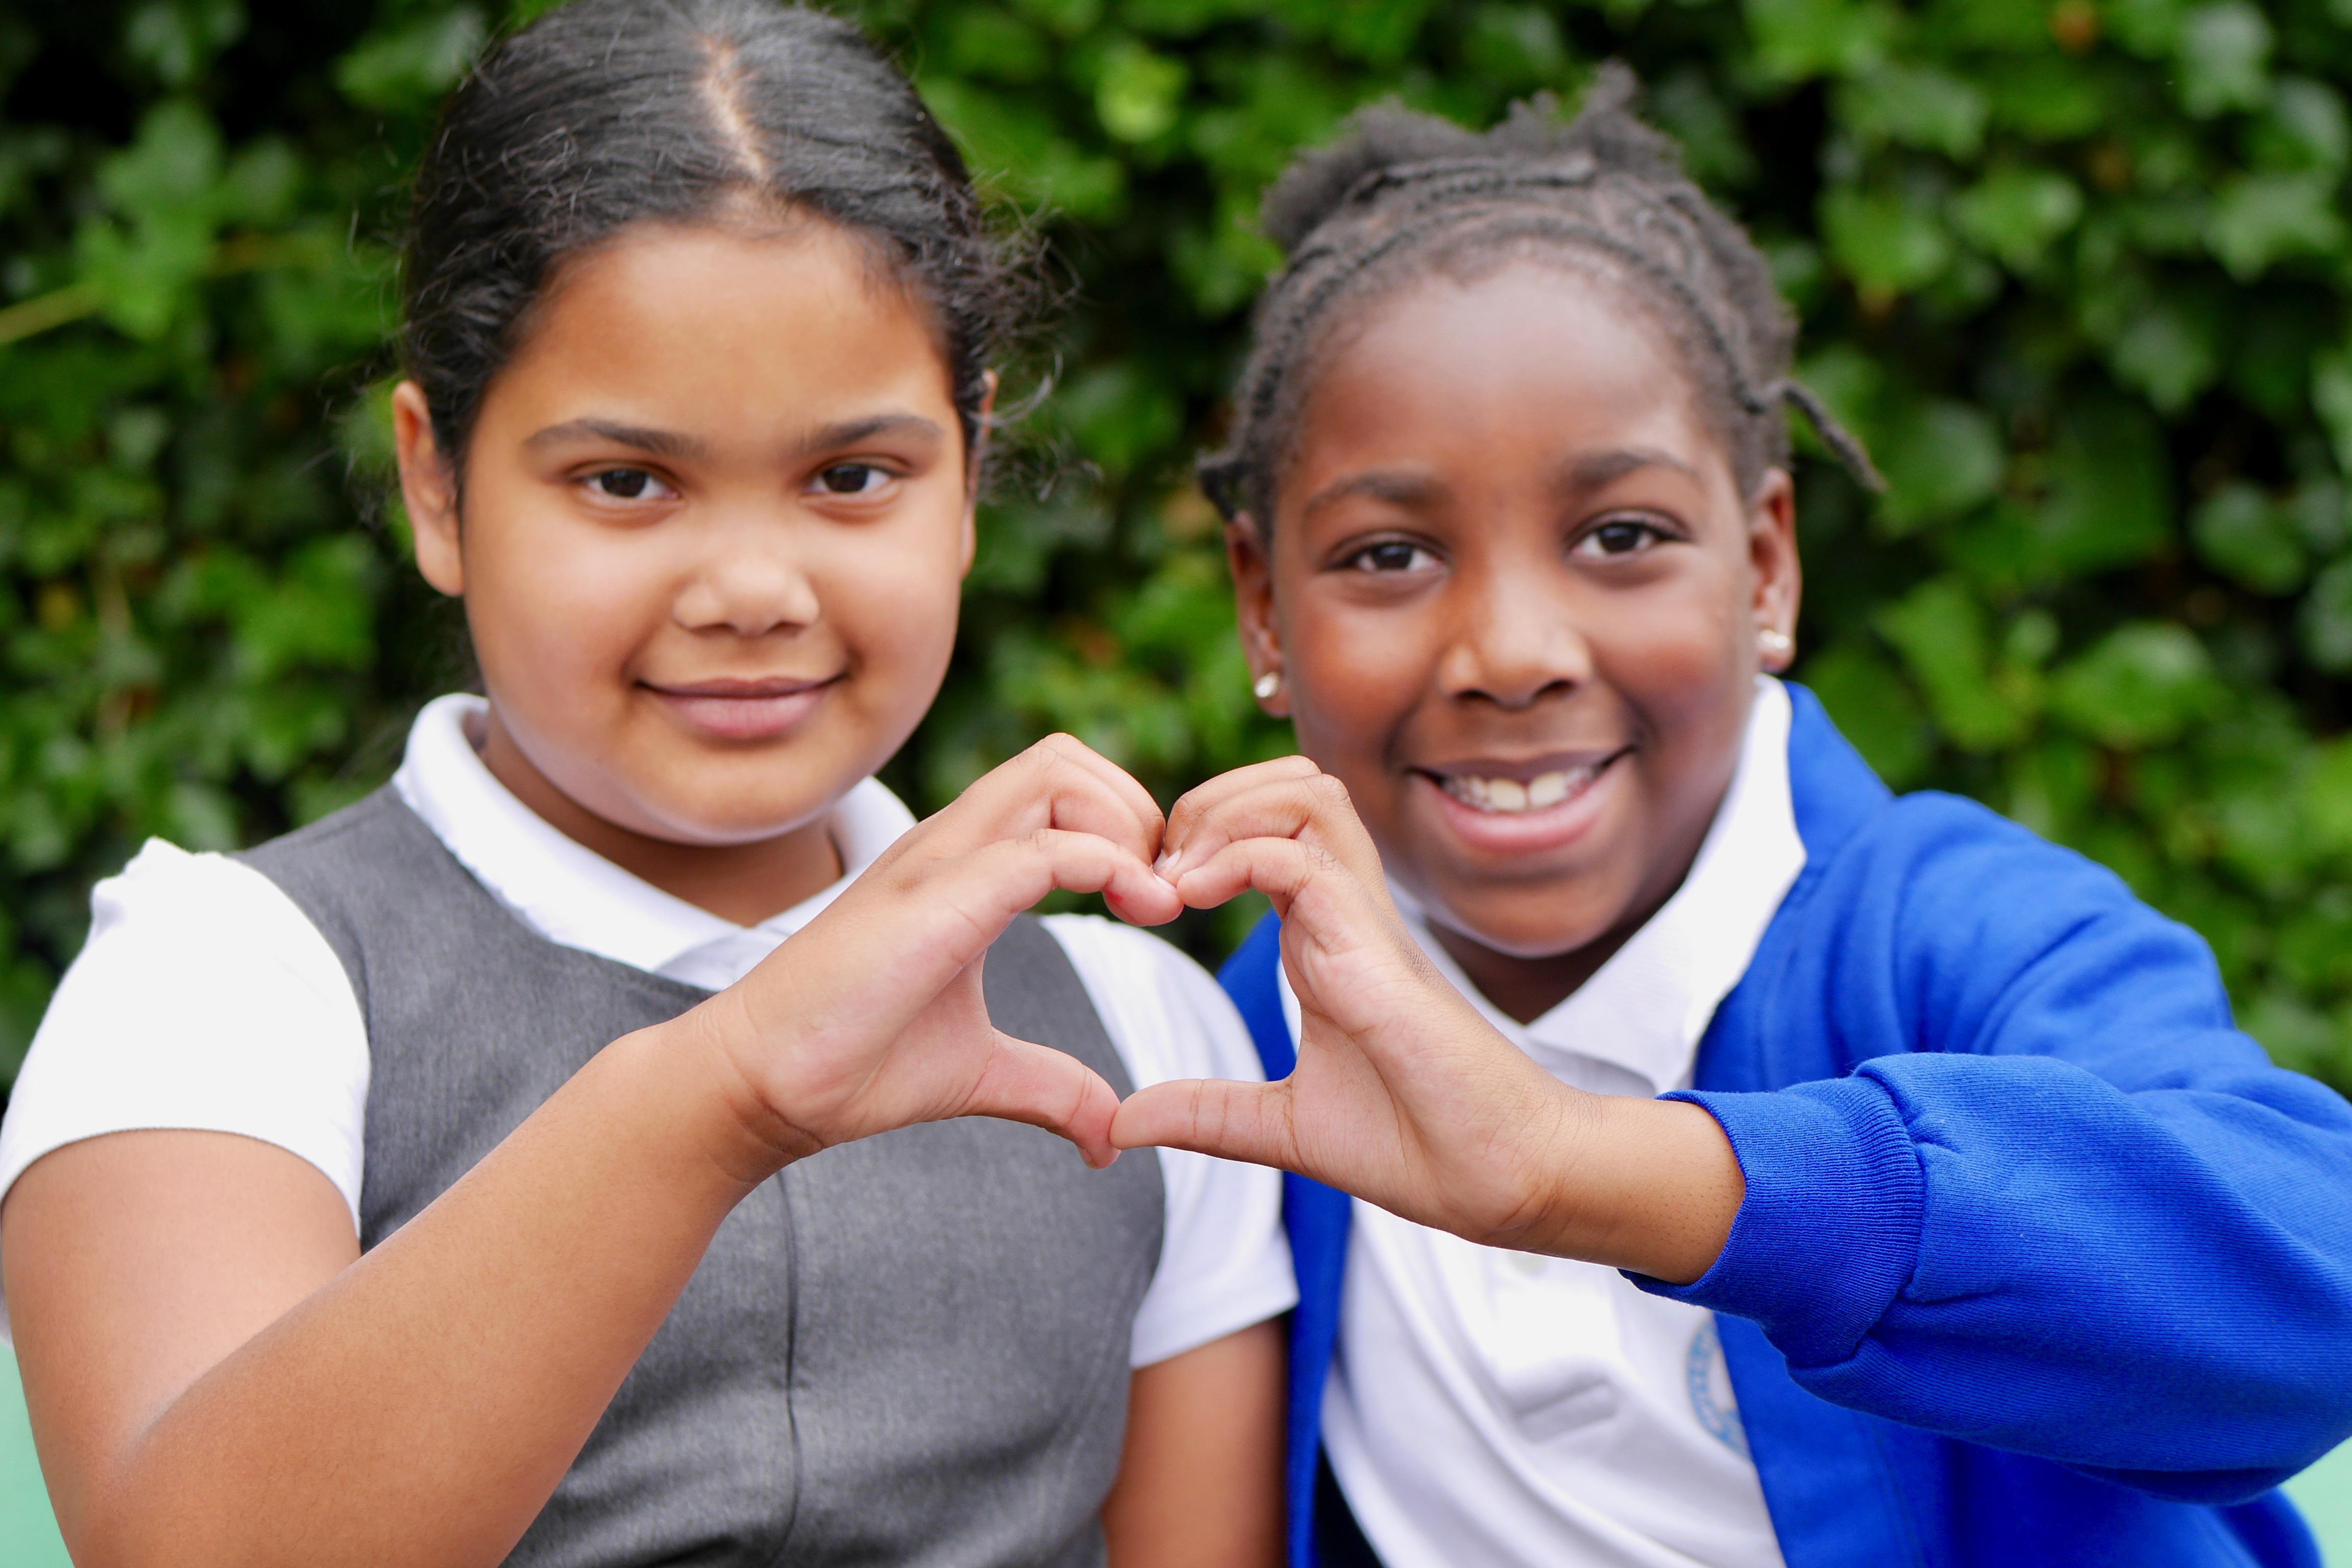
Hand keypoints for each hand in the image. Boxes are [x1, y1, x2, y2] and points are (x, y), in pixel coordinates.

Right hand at [686, 735, 1181, 1175]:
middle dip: (1135, 809)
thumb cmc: (854, 1063)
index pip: (1062, 784)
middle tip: (1161, 897)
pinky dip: (1104, 866)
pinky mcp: (931, 902)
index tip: (1158, 906)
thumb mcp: (982, 1072)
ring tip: (1150, 903)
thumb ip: (1052, 1087)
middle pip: (1065, 756)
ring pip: (1054, 772)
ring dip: (1124, 824)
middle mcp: (951, 844)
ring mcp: (936, 862)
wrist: (762, 1085)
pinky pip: (1038, 849)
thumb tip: (1111, 1137)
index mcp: (964, 863)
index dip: (1128, 828)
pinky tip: (1133, 914)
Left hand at [1111, 758, 1742, 1279]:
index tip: (1141, 896)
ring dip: (1226, 812)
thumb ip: (1205, 1113)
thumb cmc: (1416, 1144)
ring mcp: (1365, 922)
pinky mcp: (1376, 949)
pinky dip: (1239, 858)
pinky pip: (1304, 860)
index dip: (1197, 837)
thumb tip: (1122, 1125)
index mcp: (1322, 936)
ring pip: (1306, 794)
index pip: (1266, 828)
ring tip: (1175, 877)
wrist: (1500, 1178)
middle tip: (1153, 869)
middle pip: (1287, 783)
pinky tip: (1194, 898)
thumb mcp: (1282, 1127)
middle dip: (1207, 800)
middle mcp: (1345, 911)